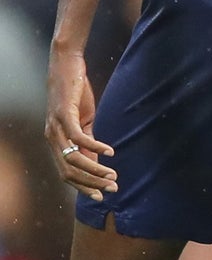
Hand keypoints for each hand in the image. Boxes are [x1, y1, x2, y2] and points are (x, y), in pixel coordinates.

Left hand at [45, 46, 115, 201]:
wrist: (67, 64)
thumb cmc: (75, 92)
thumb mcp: (83, 120)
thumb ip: (87, 140)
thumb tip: (97, 160)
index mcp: (55, 142)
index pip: (66, 173)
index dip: (84, 187)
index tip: (102, 195)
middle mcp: (51, 137)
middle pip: (68, 171)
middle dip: (91, 183)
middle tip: (112, 188)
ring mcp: (56, 127)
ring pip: (73, 158)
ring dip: (95, 170)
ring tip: (113, 174)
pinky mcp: (64, 114)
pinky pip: (78, 138)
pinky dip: (95, 147)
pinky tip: (110, 152)